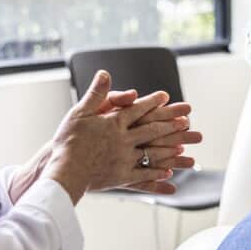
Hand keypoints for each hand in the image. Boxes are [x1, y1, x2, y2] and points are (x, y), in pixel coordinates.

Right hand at [44, 71, 198, 201]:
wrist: (65, 170)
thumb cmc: (68, 141)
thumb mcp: (79, 111)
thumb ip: (96, 93)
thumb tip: (105, 73)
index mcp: (114, 122)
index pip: (138, 108)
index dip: (153, 102)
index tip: (166, 97)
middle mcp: (124, 139)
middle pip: (151, 129)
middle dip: (169, 125)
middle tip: (186, 121)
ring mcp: (124, 159)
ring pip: (152, 152)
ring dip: (168, 148)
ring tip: (182, 147)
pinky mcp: (121, 176)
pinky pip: (143, 174)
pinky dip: (156, 173)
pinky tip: (167, 173)